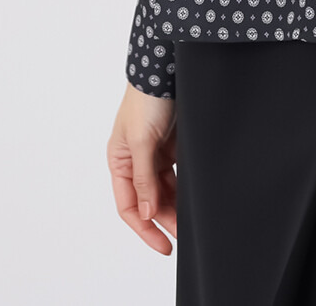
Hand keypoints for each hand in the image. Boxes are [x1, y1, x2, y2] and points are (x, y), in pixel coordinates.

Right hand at [108, 82, 177, 253]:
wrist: (166, 69)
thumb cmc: (146, 101)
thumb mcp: (142, 141)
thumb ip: (144, 178)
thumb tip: (146, 213)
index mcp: (119, 161)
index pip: (129, 206)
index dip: (144, 228)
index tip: (164, 245)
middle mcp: (134, 162)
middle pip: (149, 202)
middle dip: (165, 220)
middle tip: (185, 235)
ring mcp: (154, 154)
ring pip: (165, 191)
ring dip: (176, 206)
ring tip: (193, 222)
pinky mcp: (172, 146)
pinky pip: (177, 176)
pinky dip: (184, 189)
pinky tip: (195, 199)